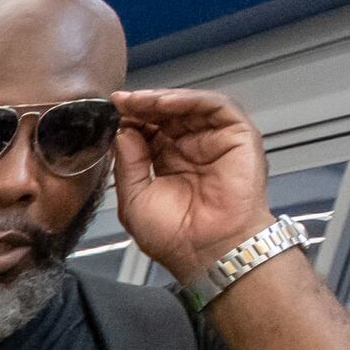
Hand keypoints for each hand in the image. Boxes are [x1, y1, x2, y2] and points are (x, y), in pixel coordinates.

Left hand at [113, 88, 275, 277]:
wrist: (207, 250)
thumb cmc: (173, 235)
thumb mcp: (135, 199)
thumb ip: (128, 164)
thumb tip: (123, 132)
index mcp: (168, 162)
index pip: (150, 131)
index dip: (131, 120)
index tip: (111, 112)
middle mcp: (192, 148)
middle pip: (168, 115)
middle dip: (142, 106)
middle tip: (121, 102)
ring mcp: (215, 140)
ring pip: (190, 106)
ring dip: (162, 100)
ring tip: (138, 101)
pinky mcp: (238, 135)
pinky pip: (215, 106)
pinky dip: (190, 99)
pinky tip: (165, 104)